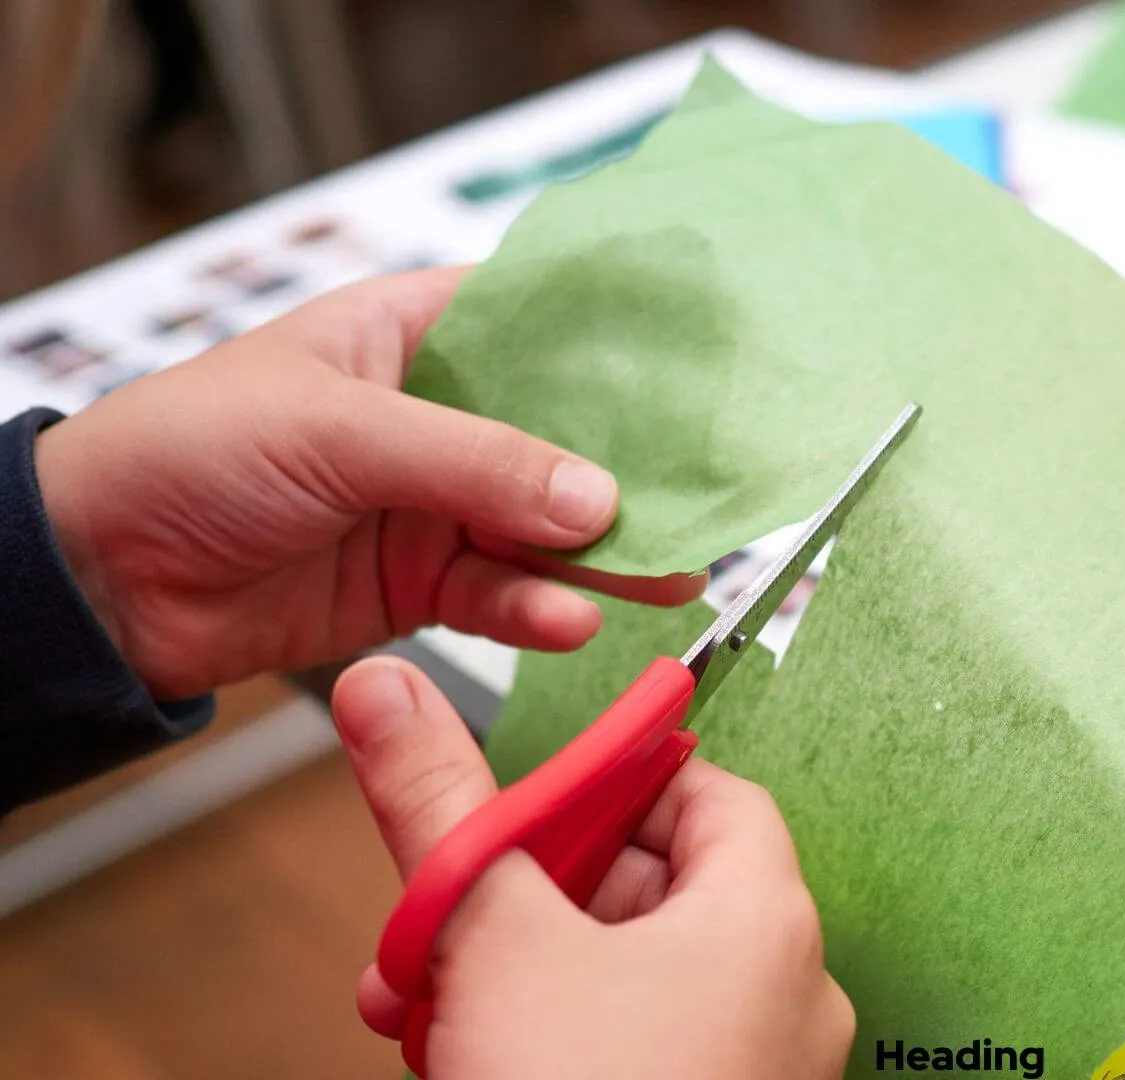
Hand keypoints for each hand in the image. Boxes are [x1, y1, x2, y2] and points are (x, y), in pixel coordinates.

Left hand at [31, 269, 703, 699]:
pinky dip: (539, 610)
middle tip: (710, 499)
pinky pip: (500, 595)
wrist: (95, 582)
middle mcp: (434, 414)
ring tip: (669, 575)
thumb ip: (476, 464)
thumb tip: (600, 500)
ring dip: (602, 554)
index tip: (703, 377)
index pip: (537, 323)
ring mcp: (430, 503)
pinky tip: (573, 619)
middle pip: (561, 436)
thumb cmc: (187, 453)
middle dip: (631, 470)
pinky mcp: (418, 583)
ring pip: (543, 526)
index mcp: (409, 333)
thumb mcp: (339, 433)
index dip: (620, 349)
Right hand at [332, 657, 854, 1079]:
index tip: (521, 794)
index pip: (704, 793)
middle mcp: (781, 992)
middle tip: (432, 917)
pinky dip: (548, 1041)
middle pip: (646, 890)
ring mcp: (751, 1070)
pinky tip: (464, 1061)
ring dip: (510, 976)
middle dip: (516, 896)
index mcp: (763, 918)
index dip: (607, 780)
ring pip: (621, 982)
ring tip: (418, 1004)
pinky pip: (630, 1054)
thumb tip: (393, 693)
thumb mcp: (492, 939)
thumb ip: (442, 803)